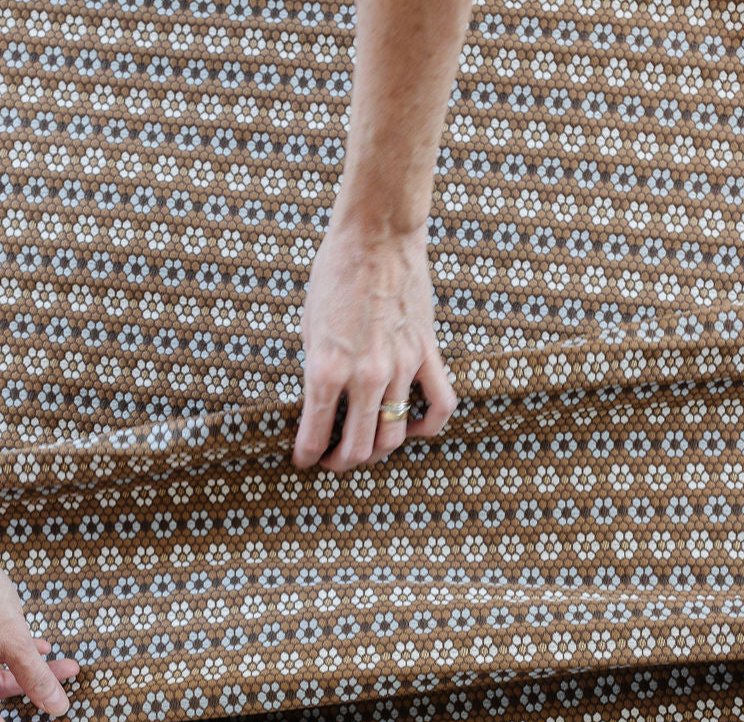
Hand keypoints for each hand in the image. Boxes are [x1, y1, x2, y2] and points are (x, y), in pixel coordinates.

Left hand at [291, 217, 458, 472]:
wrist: (375, 235)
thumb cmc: (334, 275)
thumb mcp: (308, 329)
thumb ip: (317, 373)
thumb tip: (321, 408)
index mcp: (325, 369)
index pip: (314, 437)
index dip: (306, 456)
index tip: (303, 460)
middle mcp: (365, 375)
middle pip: (358, 448)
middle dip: (340, 463)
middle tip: (332, 461)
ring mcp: (401, 366)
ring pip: (393, 434)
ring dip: (377, 451)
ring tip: (364, 449)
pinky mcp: (427, 353)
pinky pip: (439, 405)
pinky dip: (428, 426)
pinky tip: (414, 428)